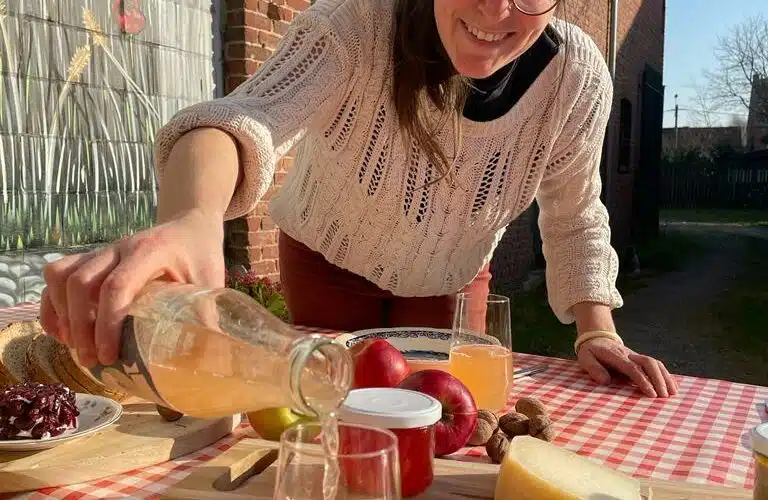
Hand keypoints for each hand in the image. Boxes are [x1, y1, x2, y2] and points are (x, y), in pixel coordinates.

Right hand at [40, 209, 224, 367]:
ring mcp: (103, 252)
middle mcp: (120, 248)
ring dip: (62, 314)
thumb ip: (207, 317)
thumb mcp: (211, 283)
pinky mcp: (93, 259)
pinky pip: (58, 274)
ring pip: (62, 276)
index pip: (117, 286)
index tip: (110, 355)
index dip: (108, 324)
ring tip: (76, 347)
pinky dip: (53, 304)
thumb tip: (208, 360)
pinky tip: (62, 331)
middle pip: (81, 282)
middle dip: (80, 326)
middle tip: (93, 360)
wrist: (190, 225)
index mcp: (150, 252)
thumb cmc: (201, 255)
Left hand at [577, 337, 678, 397]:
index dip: (643, 380)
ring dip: (665, 378)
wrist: (597, 338)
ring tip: (673, 394)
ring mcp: (636, 356)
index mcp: (616, 356)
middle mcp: (629, 355)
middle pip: (648, 363)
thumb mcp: (585, 358)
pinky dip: (666, 375)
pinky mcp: (640, 359)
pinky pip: (656, 365)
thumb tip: (605, 381)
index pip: (632, 368)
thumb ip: (593, 368)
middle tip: (664, 397)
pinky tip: (673, 386)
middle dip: (658, 379)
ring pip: (655, 363)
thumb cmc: (590, 352)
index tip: (651, 394)